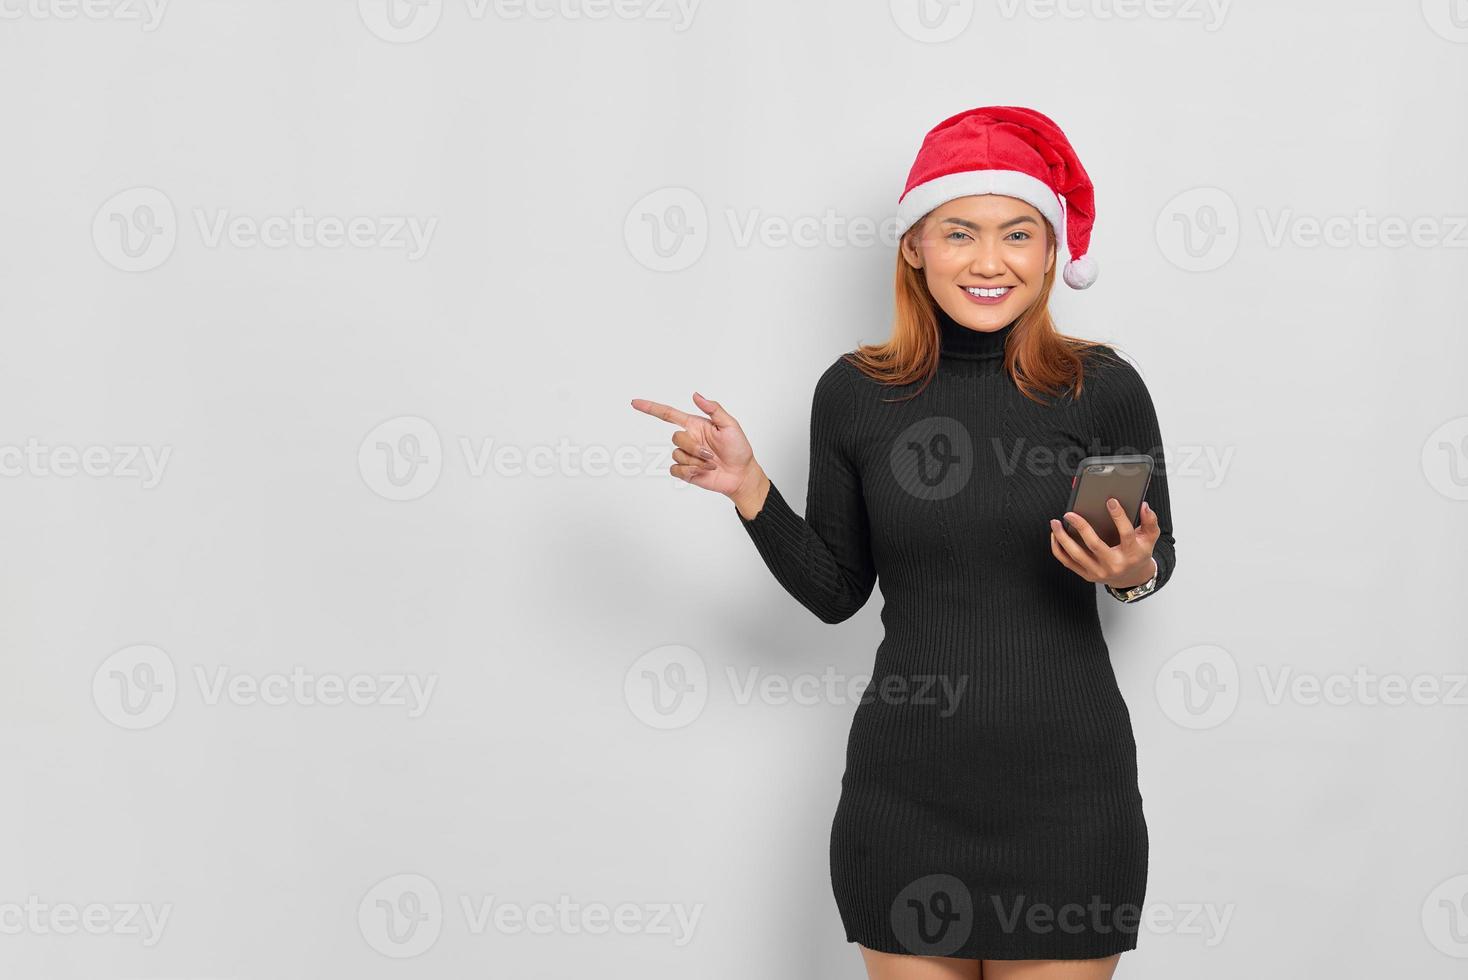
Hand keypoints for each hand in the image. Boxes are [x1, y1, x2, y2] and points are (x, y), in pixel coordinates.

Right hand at [630, 391, 762, 500]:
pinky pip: (675, 469)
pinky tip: (703, 471)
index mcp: (695, 425)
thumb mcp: (730, 425)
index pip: (668, 414)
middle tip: (712, 454)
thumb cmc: (738, 449)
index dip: (651, 408)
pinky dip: (690, 471)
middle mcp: (688, 439)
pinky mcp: (685, 471)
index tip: (635, 403)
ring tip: (711, 463)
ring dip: (696, 461)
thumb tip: (696, 395)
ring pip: (677, 454)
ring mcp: (686, 456)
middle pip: (675, 437)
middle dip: (694, 447)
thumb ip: (713, 409)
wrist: (741, 474)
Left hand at [1049, 498, 1159, 588]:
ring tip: (1055, 522)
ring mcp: (1099, 572)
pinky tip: (1055, 535)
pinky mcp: (1087, 575)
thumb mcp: (1149, 538)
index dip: (1119, 516)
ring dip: (1063, 538)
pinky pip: (1068, 562)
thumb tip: (1144, 505)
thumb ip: (1150, 521)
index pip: (1126, 534)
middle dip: (1081, 527)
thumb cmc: (1138, 553)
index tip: (1110, 501)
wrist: (1132, 577)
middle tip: (1069, 513)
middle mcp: (1114, 564)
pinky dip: (1058, 549)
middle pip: (1095, 545)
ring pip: (1076, 555)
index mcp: (1131, 554)